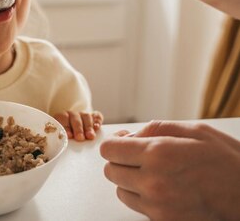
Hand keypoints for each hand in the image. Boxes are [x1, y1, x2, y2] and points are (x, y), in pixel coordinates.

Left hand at [53, 110, 102, 140]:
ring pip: (86, 116)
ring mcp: (83, 115)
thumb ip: (60, 138)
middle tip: (80, 138)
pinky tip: (97, 127)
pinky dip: (98, 121)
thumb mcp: (60, 137)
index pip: (62, 118)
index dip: (66, 127)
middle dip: (78, 128)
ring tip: (90, 136)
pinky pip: (97, 116)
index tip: (69, 136)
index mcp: (61, 117)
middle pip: (75, 118)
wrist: (71, 134)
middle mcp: (72, 114)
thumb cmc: (63, 137)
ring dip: (88, 127)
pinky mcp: (93, 117)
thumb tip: (61, 144)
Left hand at [100, 120, 239, 220]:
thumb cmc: (227, 161)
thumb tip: (129, 136)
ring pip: (121, 191)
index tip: (124, 143)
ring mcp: (158, 205)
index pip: (109, 150)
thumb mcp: (195, 131)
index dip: (115, 144)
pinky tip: (165, 190)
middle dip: (121, 162)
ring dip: (131, 182)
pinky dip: (145, 199)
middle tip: (140, 158)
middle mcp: (153, 181)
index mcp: (158, 153)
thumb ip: (155, 129)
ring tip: (155, 175)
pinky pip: (139, 208)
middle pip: (111, 171)